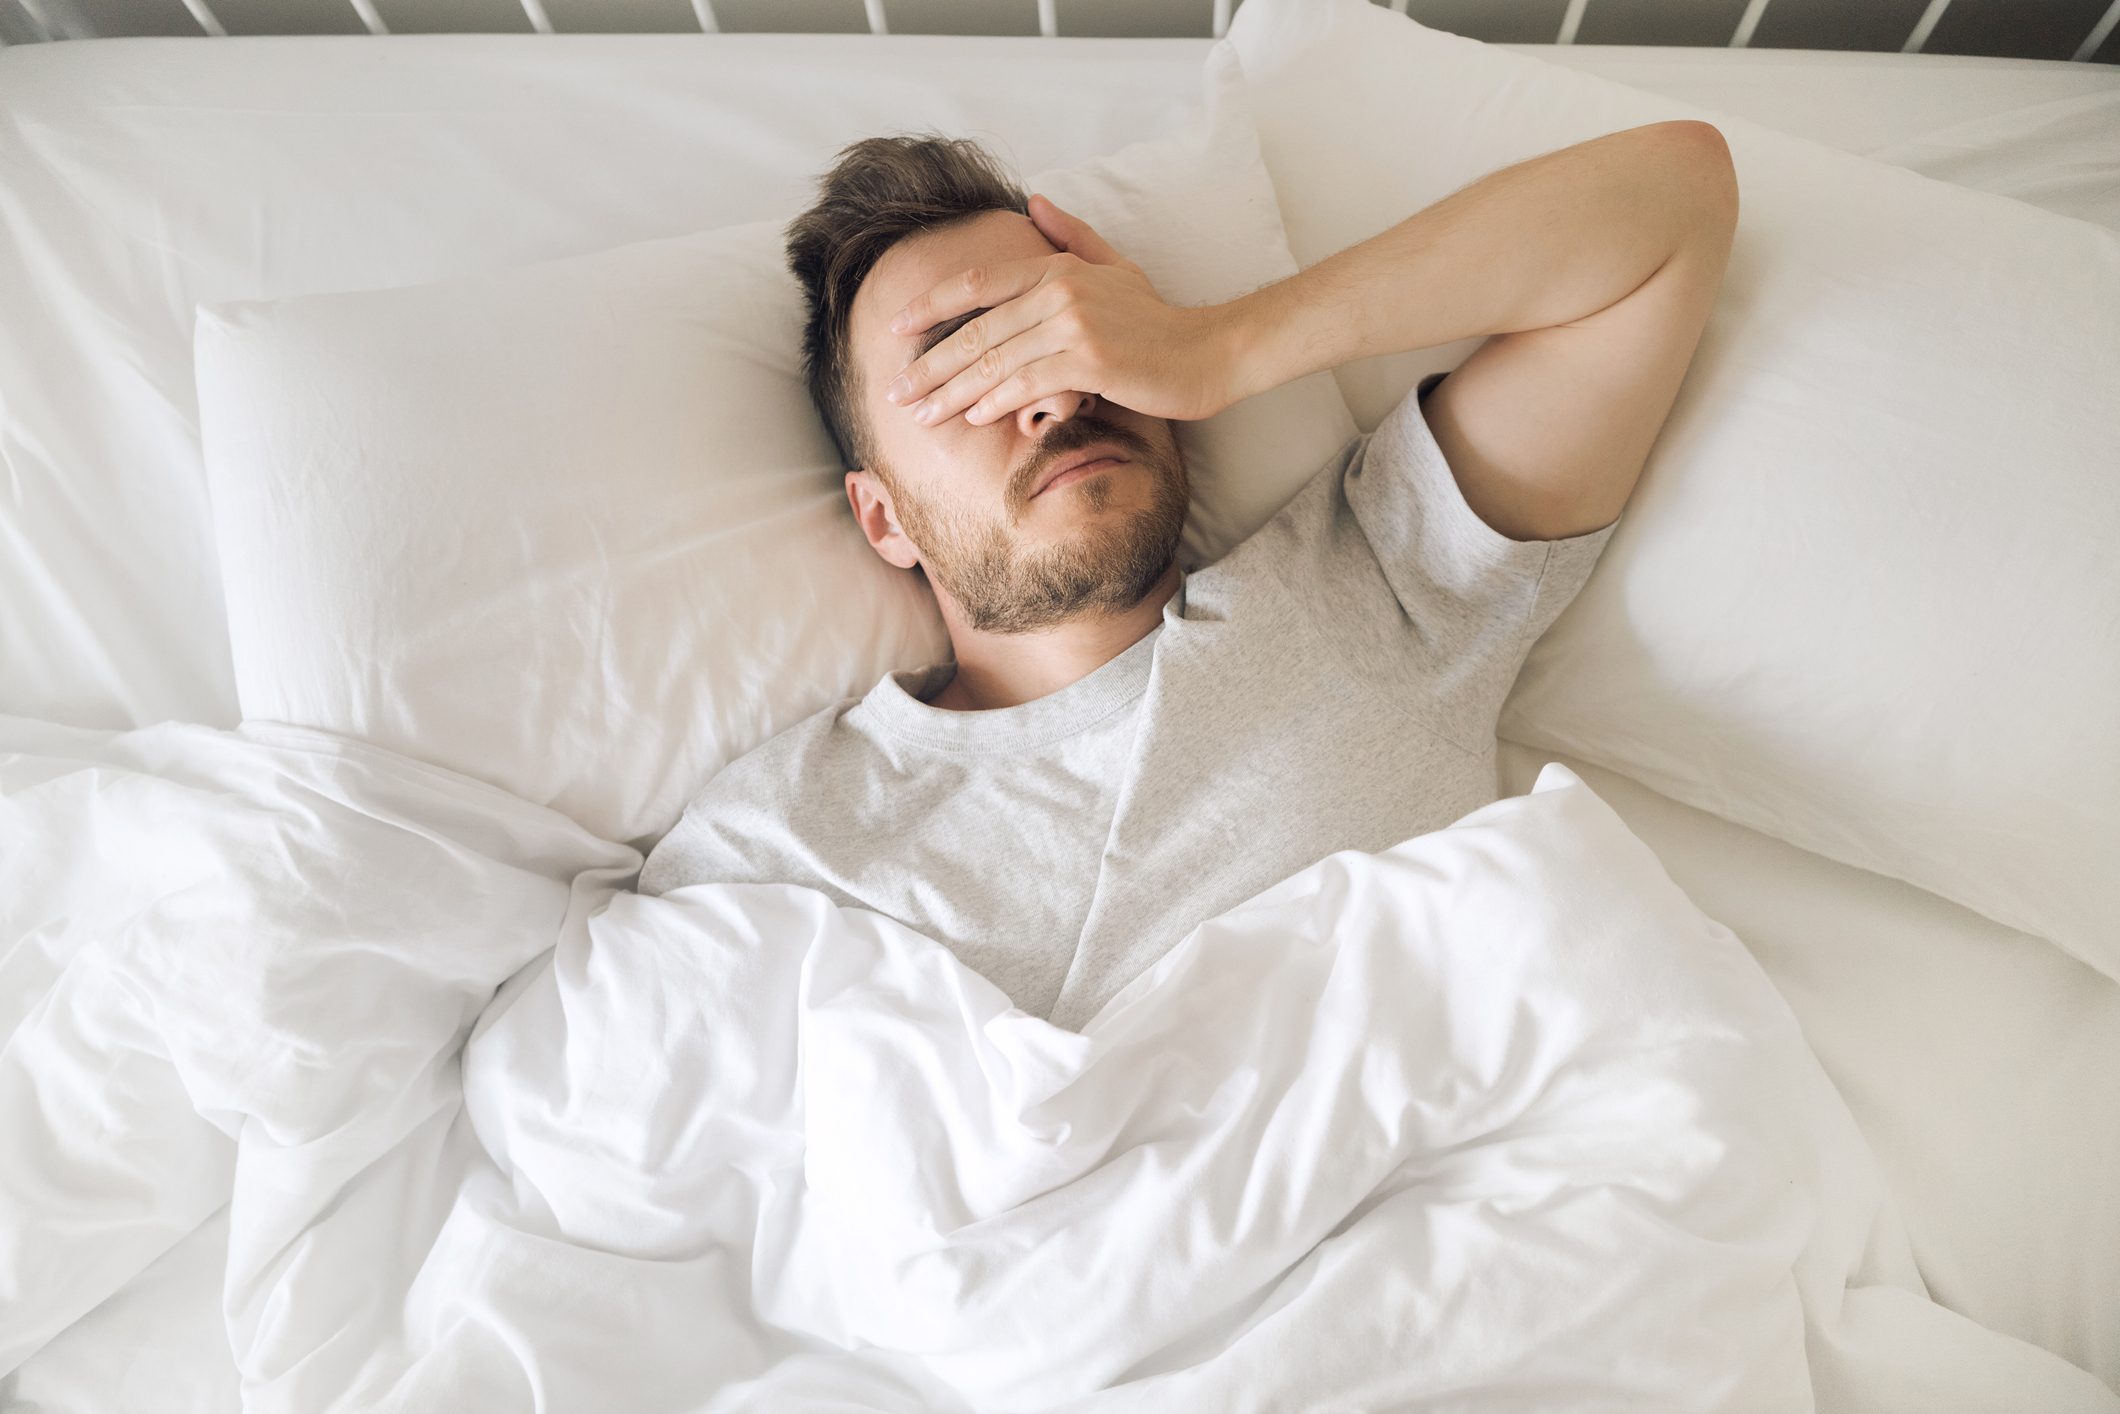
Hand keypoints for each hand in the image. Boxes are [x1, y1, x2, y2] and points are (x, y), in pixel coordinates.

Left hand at [883, 193, 1239, 427]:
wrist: (1208, 353)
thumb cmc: (1158, 320)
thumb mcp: (1116, 267)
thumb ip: (1072, 236)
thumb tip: (1032, 202)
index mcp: (1057, 267)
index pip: (978, 282)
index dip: (931, 304)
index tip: (896, 326)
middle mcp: (1059, 291)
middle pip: (976, 329)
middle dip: (930, 364)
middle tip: (896, 390)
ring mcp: (1073, 326)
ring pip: (994, 361)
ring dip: (952, 393)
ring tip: (922, 415)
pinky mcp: (1088, 363)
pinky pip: (1026, 384)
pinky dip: (995, 403)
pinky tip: (972, 417)